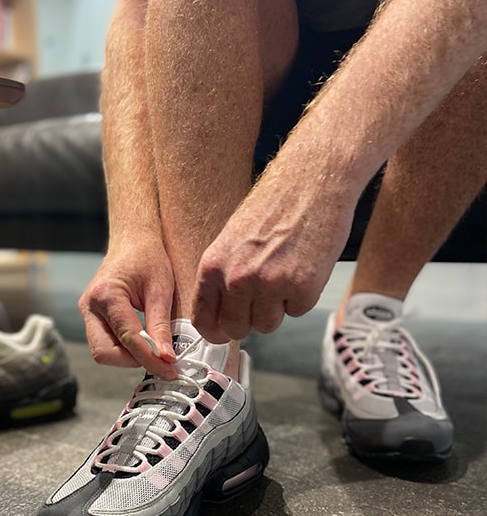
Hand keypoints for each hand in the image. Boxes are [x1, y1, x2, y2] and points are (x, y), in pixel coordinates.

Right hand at [79, 234, 178, 379]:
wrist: (132, 240)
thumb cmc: (147, 257)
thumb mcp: (160, 289)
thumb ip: (161, 325)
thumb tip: (166, 357)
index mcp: (106, 295)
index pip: (127, 338)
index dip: (149, 358)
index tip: (170, 369)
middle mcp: (89, 306)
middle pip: (103, 352)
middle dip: (132, 361)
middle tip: (160, 360)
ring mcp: (87, 312)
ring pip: (102, 350)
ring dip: (128, 356)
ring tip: (154, 349)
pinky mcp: (92, 316)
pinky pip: (104, 342)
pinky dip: (124, 348)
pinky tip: (144, 342)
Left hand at [193, 166, 358, 342]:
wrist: (312, 183)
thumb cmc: (273, 206)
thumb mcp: (231, 240)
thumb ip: (223, 276)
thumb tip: (221, 311)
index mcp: (213, 265)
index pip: (204, 319)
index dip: (214, 331)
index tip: (222, 333)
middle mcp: (237, 279)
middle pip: (236, 329)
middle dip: (249, 320)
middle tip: (262, 299)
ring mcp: (270, 285)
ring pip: (268, 325)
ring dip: (277, 308)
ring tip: (284, 274)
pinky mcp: (303, 288)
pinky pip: (297, 311)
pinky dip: (302, 296)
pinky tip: (303, 268)